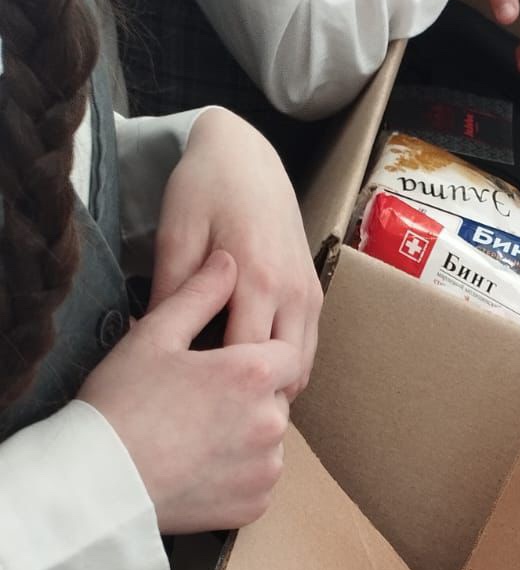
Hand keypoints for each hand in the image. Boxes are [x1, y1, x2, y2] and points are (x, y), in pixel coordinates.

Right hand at [81, 251, 295, 534]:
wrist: (100, 482)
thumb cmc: (121, 404)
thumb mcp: (154, 335)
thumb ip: (198, 295)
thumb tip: (227, 262)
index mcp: (253, 375)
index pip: (284, 356)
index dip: (256, 357)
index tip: (225, 365)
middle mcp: (271, 423)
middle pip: (276, 399)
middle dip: (249, 397)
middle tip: (199, 403)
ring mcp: (267, 469)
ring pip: (269, 442)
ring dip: (246, 436)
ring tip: (196, 437)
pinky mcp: (256, 505)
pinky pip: (257, 481)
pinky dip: (238, 475)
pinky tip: (199, 466)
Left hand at [150, 110, 321, 399]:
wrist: (248, 156)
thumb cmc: (204, 190)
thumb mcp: (176, 236)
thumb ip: (171, 293)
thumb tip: (155, 346)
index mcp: (258, 278)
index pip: (248, 359)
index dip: (223, 389)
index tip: (193, 404)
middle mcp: (294, 293)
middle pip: (283, 372)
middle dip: (253, 396)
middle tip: (214, 413)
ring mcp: (310, 296)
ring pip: (302, 367)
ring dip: (273, 385)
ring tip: (234, 399)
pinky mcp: (315, 295)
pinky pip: (307, 349)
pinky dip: (286, 368)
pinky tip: (253, 373)